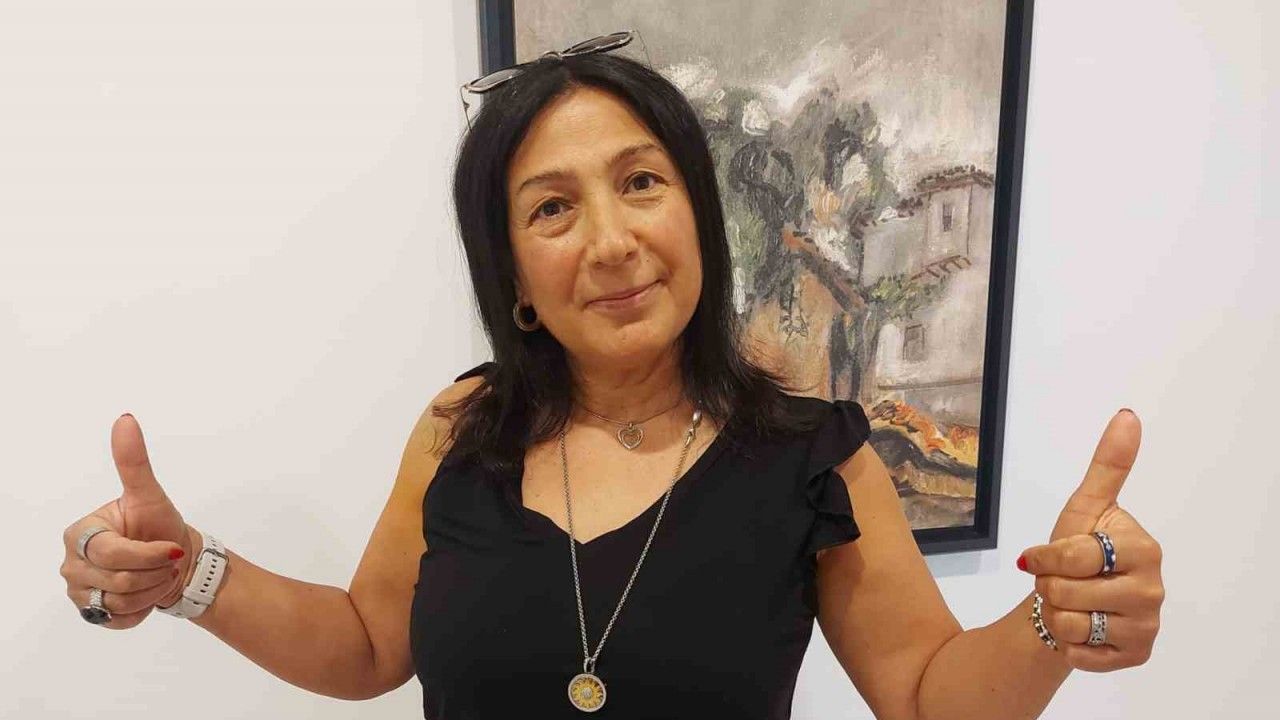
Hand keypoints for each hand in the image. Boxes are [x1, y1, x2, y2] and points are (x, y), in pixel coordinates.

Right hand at [60, 413, 193, 628]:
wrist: (174, 561)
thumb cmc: (159, 525)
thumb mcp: (148, 494)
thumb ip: (133, 461)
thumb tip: (125, 419)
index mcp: (79, 534)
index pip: (114, 554)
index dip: (148, 554)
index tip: (171, 548)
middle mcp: (71, 564)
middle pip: (119, 580)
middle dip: (155, 571)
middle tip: (165, 561)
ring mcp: (79, 592)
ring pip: (122, 602)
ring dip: (153, 589)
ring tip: (158, 575)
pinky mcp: (93, 614)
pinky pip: (121, 619)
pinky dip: (144, 609)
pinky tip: (148, 593)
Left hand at [1017, 409, 1164, 671]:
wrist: (1071, 601)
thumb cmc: (1077, 551)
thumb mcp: (1086, 506)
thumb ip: (1108, 465)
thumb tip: (1128, 416)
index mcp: (1142, 548)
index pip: (1074, 556)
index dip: (1045, 558)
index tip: (1041, 557)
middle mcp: (1153, 589)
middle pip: (1068, 593)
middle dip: (1050, 587)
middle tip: (1061, 583)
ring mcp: (1146, 626)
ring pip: (1071, 625)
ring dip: (1056, 615)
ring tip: (1069, 605)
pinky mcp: (1134, 656)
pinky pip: (1080, 654)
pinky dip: (1067, 644)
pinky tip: (1079, 630)